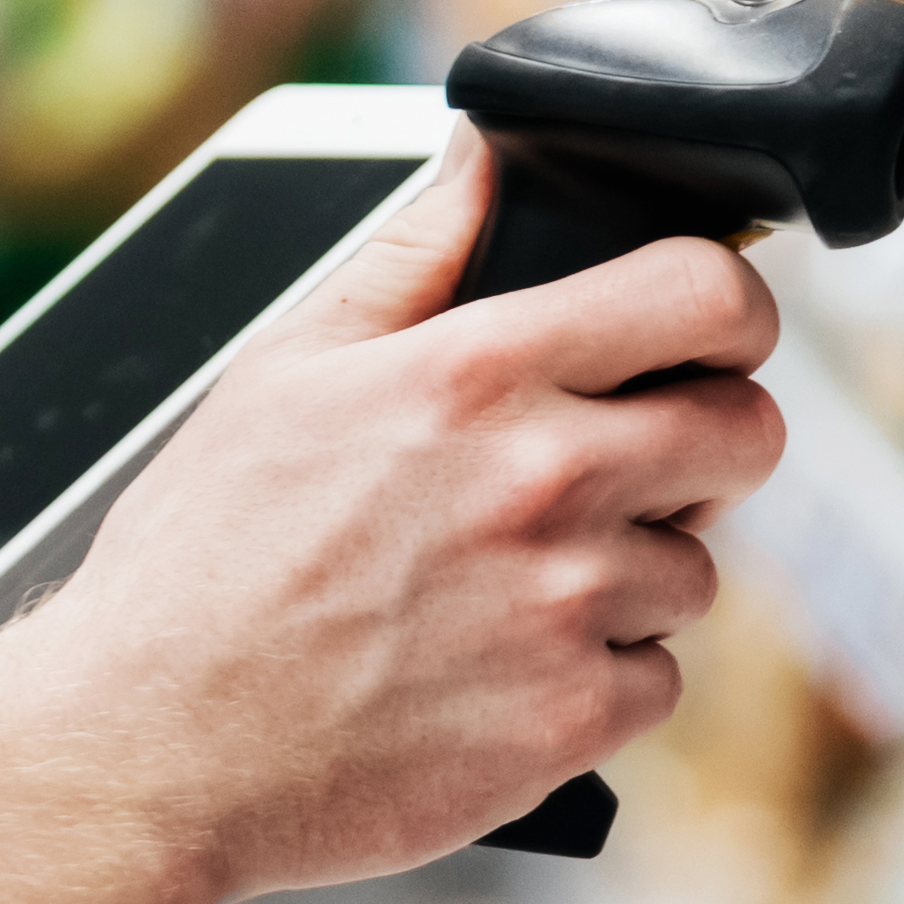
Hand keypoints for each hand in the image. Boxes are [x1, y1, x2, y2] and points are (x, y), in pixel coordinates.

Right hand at [0, 131, 783, 903]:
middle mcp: (542, 480)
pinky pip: (658, 679)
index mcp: (477, 372)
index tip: (708, 334)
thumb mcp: (286, 369)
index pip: (705, 294)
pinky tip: (506, 669)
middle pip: (748, 432)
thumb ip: (412, 255)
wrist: (155, 744)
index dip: (730, 310)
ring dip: (636, 574)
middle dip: (707, 442)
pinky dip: (603, 681)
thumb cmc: (203, 561)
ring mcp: (565, 606)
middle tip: (630, 468)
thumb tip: (484, 159)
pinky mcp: (570, 719)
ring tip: (518, 587)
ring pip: (697, 568)